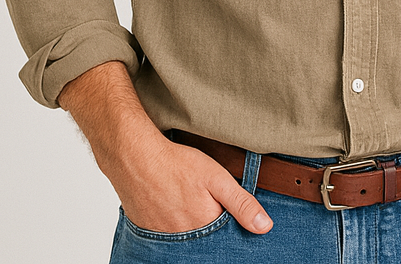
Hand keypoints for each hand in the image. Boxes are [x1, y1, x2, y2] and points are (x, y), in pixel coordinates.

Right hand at [112, 133, 272, 234]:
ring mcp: (164, 240)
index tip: (229, 215)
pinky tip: (173, 206)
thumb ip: (241, 203)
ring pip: (187, 239)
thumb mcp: (217, 178)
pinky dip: (174, 225)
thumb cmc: (176, 165)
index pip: (226, 239)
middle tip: (201, 202)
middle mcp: (184, 241)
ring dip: (191, 227)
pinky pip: (167, 238)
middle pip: (206, 241)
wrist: (135, 158)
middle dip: (210, 227)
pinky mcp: (149, 234)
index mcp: (205, 227)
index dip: (231, 226)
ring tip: (187, 203)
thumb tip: (265, 227)